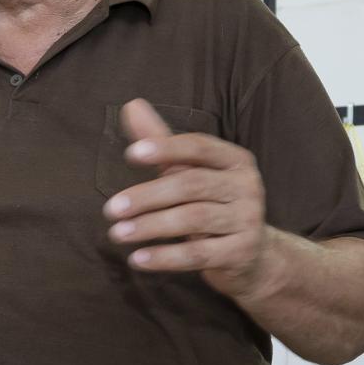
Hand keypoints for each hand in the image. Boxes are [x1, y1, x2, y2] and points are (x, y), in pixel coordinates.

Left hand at [104, 99, 279, 302]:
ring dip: (150, 227)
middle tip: (111, 209)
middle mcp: (247, 186)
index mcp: (235, 160)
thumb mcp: (191, 172)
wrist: (253, 255)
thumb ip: (163, 143)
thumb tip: (131, 105)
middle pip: (191, 185)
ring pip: (193, 220)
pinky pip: (198, 254)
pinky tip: (138, 259)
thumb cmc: (214, 205)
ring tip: (117, 233)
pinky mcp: (241, 253)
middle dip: (147, 196)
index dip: (166, 148)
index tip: (131, 154)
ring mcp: (247, 220)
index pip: (199, 147)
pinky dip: (165, 257)